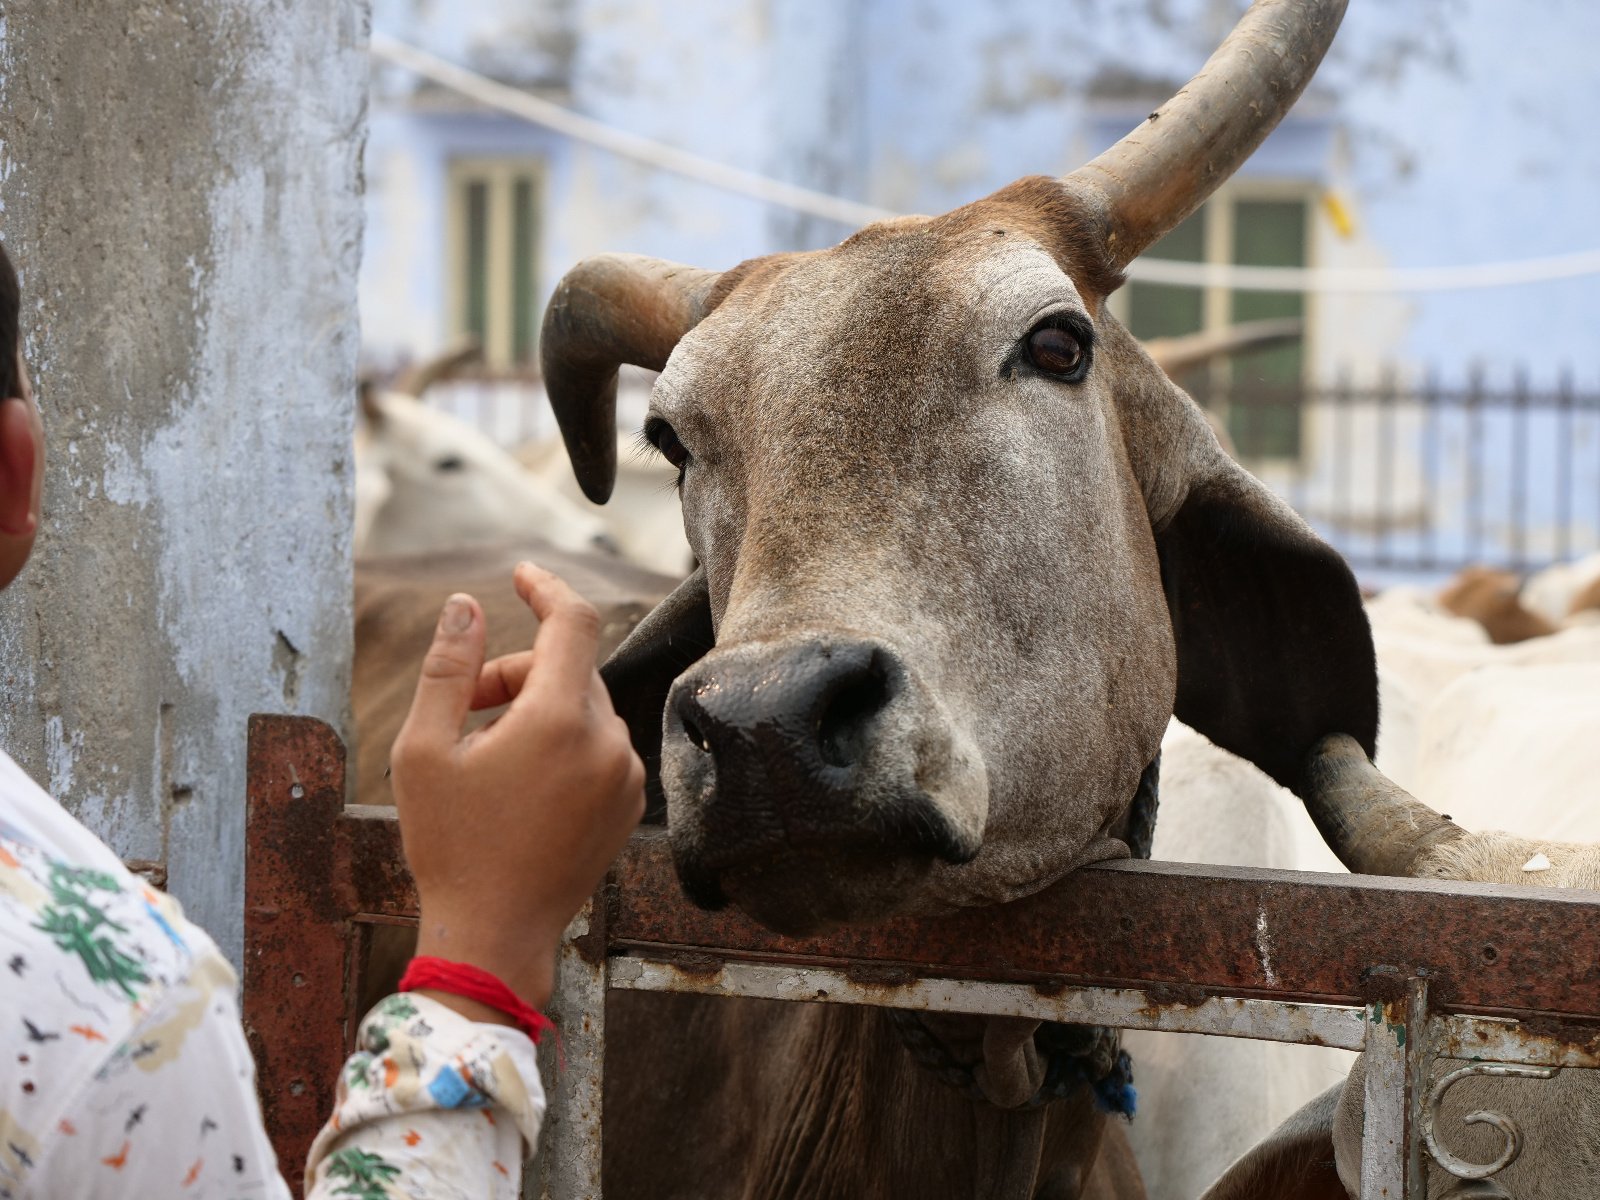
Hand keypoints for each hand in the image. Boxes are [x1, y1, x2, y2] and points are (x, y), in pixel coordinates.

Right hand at [390, 562, 644, 1010]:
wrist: (495, 939)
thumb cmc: (451, 846)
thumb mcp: (425, 750)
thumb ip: (448, 668)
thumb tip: (464, 605)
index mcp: (560, 720)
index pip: (573, 621)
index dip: (546, 588)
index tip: (520, 575)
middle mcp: (608, 742)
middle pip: (568, 669)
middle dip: (515, 673)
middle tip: (463, 709)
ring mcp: (626, 776)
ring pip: (584, 708)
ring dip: (537, 709)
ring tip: (486, 756)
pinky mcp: (630, 805)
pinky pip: (599, 746)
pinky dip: (563, 743)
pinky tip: (520, 785)